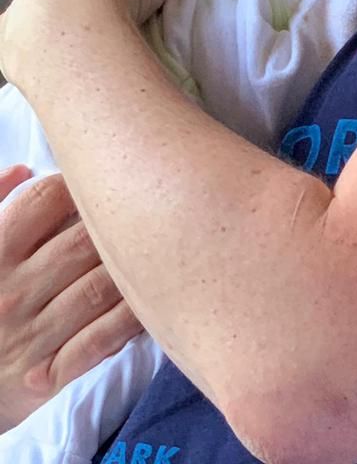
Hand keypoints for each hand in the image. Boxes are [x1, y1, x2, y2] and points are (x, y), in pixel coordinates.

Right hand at [0, 167, 141, 430]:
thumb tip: (24, 169)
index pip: (44, 200)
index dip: (79, 183)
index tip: (100, 182)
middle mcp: (13, 291)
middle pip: (84, 240)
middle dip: (118, 224)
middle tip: (145, 211)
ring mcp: (33, 334)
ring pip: (100, 287)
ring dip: (133, 268)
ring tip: (157, 251)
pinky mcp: (49, 373)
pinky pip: (102, 337)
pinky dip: (131, 317)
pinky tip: (151, 301)